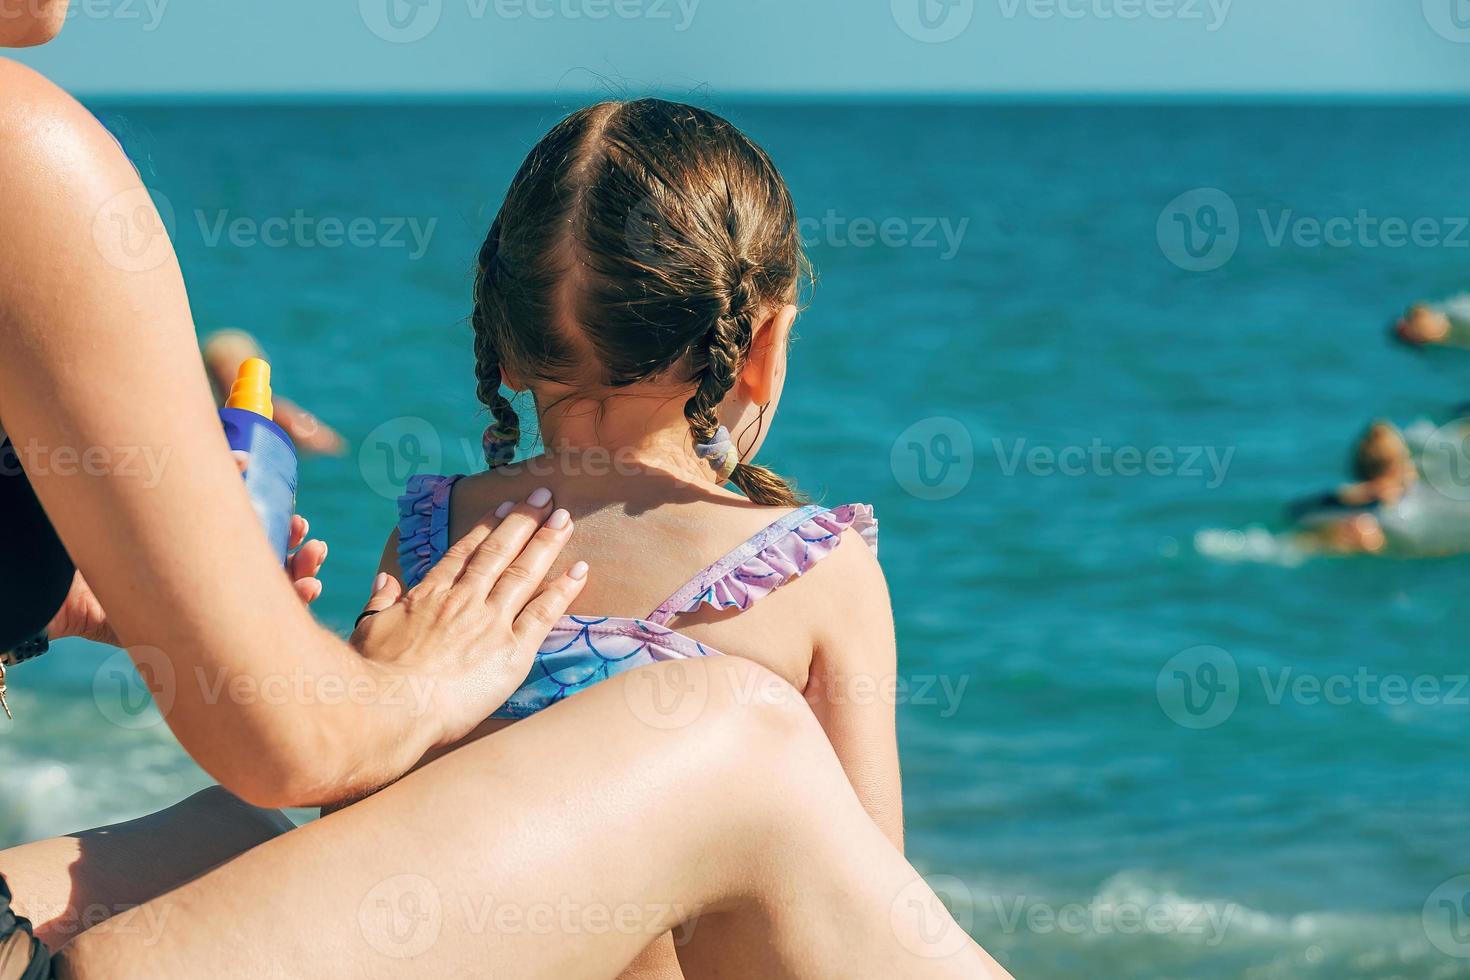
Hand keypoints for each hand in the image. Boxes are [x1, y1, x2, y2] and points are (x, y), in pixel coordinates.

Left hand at [48, 486, 327, 644]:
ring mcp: (195, 612)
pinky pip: (230, 643)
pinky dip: (266, 634)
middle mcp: (203, 582)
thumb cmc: (103, 529)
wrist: (50, 570)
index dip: (285, 535)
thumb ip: (197, 476)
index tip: (303, 523)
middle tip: (314, 546)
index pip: (255, 544)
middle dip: (300, 561)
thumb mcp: (160, 496)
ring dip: (296, 592)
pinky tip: (289, 613)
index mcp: (202, 550)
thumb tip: (244, 456)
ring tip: (312, 577)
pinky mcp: (175, 642)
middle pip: (265, 576)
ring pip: (259, 610)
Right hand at [349, 490, 586, 746]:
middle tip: (545, 496)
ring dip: (547, 542)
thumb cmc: (374, 676)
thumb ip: (378, 601)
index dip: (487, 527)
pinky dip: (564, 590)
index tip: (504, 507)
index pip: (464, 553)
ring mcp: (491, 621)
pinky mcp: (513, 650)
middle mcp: (465, 600)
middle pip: (500, 552)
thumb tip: (385, 578)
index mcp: (430, 594)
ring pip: (525, 572)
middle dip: (525, 521)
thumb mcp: (366, 630)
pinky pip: (544, 613)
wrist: (393, 707)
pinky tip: (580, 570)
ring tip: (565, 518)